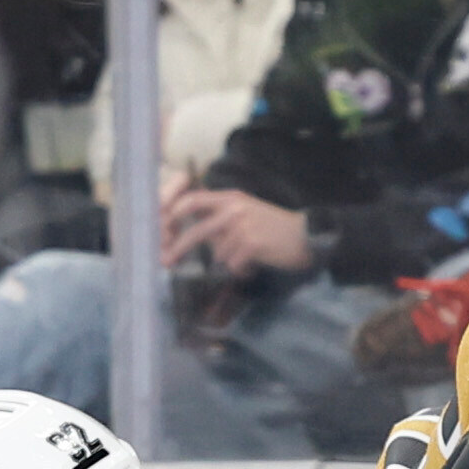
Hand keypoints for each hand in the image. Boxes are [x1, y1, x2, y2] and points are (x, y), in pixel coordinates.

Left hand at [162, 186, 311, 277]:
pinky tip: (254, 265)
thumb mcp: (246, 212)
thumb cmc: (275, 228)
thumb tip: (196, 235)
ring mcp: (242, 226)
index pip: (191, 200)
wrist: (306, 236)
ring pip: (217, 253)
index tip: (161, 231)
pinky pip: (233, 265)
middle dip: (178, 247)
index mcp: (229, 198)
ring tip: (246, 260)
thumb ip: (221, 217)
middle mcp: (233, 208)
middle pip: (195, 230)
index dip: (171, 214)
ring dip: (228, 262)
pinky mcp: (251, 244)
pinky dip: (241, 270)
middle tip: (165, 261)